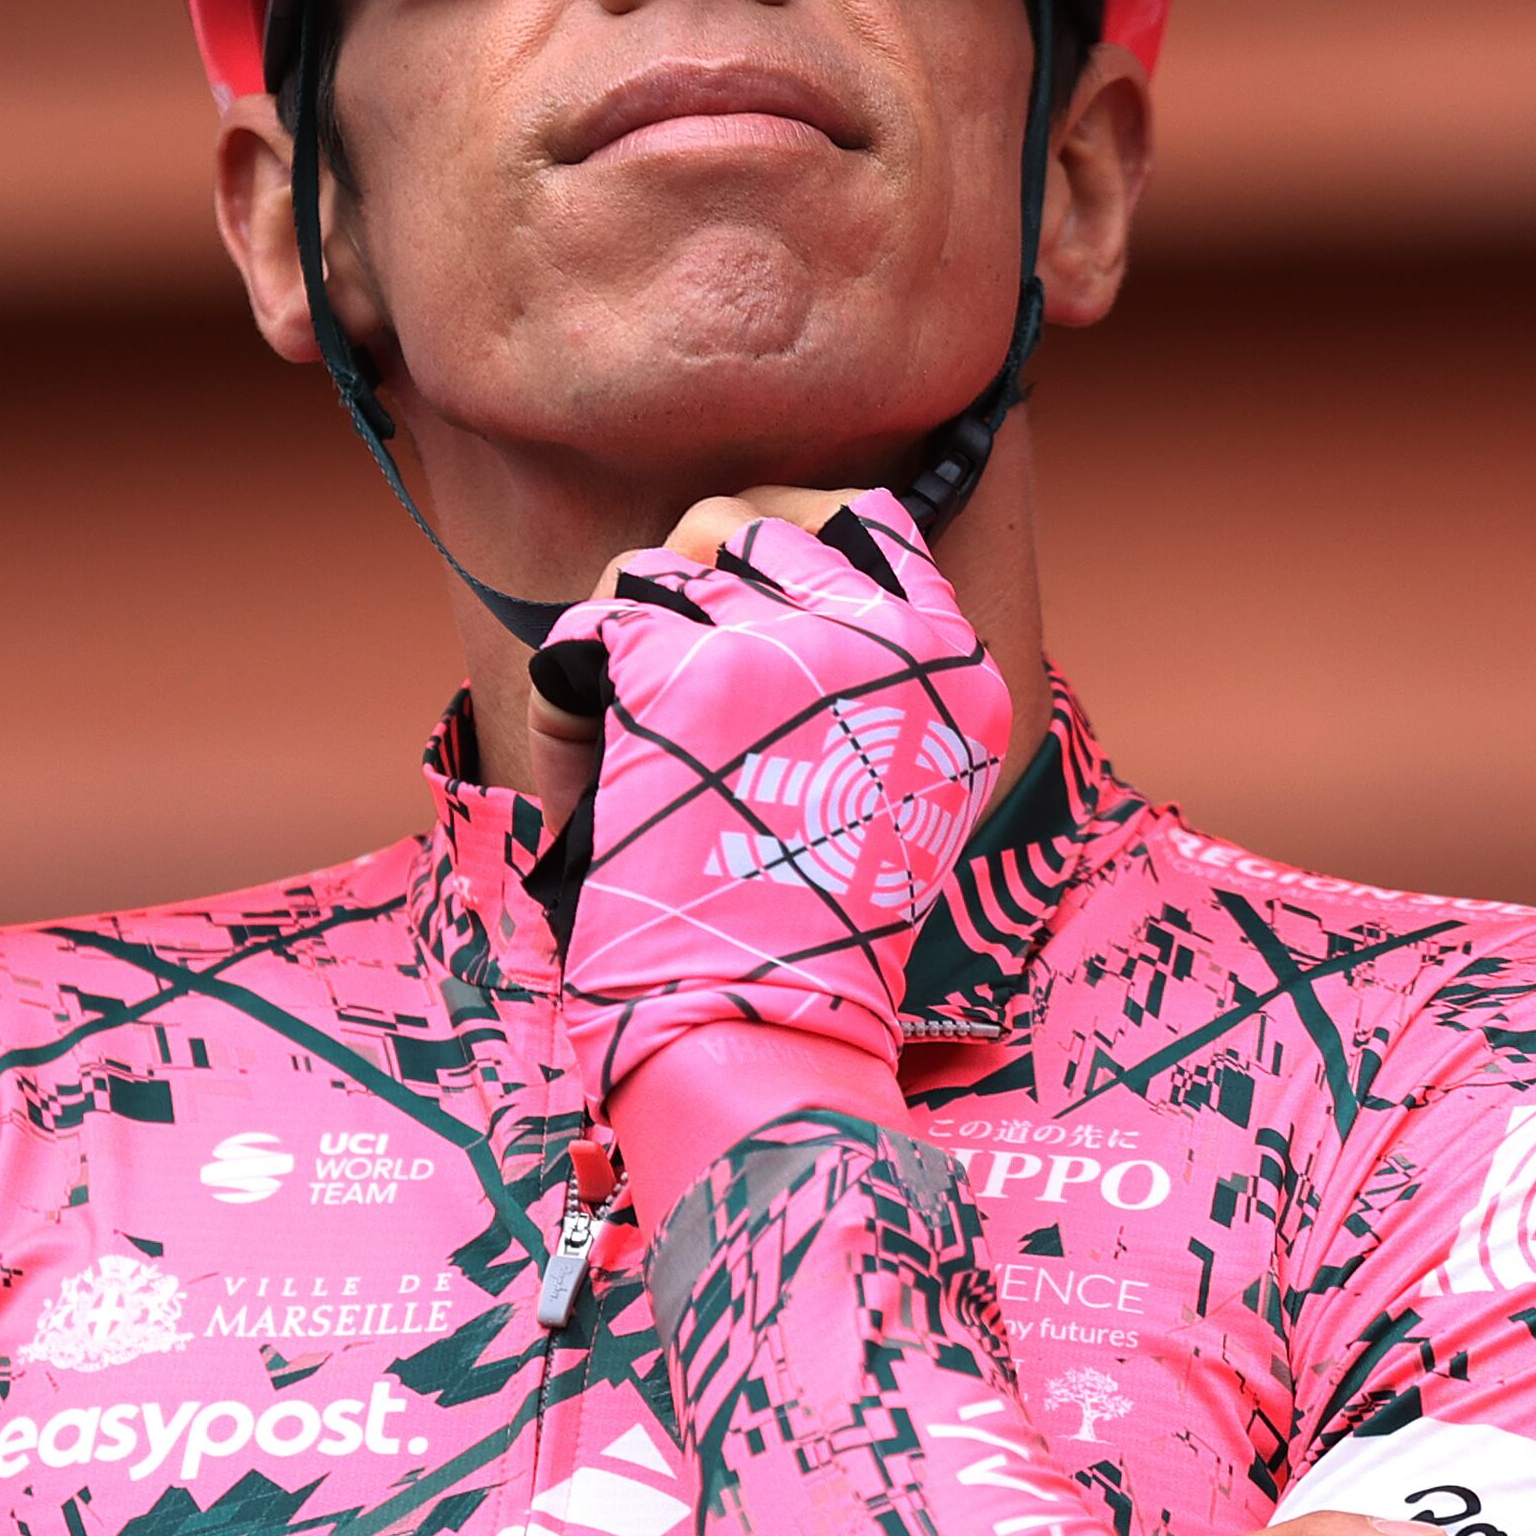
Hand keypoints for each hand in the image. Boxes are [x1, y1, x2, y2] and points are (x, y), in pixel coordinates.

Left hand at [536, 490, 1008, 1128]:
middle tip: (682, 674)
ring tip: (646, 723)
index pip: (869, 515)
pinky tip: (606, 738)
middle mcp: (886, 641)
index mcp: (952, 667)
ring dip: (634, 628)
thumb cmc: (811, 916)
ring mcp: (787, 649)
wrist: (761, 1020)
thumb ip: (866, 669)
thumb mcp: (897, 782)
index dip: (792, 532)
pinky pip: (606, 618)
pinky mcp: (691, 678)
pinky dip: (583, 674)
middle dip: (697, 574)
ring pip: (665, 562)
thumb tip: (770, 544)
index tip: (754, 586)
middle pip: (754, 520)